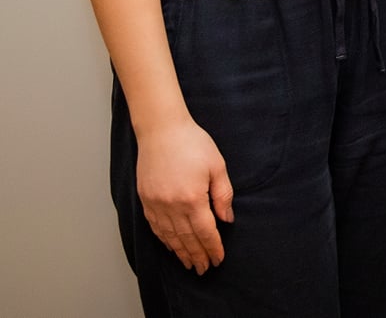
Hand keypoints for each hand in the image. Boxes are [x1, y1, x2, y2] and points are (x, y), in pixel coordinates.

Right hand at [134, 116, 232, 272]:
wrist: (162, 130)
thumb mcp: (217, 166)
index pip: (205, 231)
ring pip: (169, 236)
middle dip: (197, 255)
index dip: (212, 247)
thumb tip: (226, 219)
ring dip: (180, 252)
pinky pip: (155, 227)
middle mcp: (171, 206)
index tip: (218, 259)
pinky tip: (170, 246)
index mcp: (192, 198)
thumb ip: (223, 195)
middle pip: (186, 238)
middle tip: (204, 269)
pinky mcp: (145, 200)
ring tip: (189, 264)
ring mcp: (156, 204)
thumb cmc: (193, 143)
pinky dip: (164, 240)